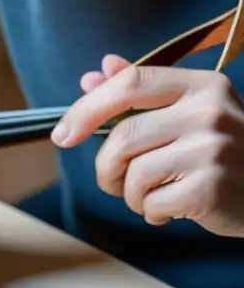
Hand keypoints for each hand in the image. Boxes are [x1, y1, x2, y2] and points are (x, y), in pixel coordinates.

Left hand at [51, 54, 243, 235]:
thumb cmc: (223, 150)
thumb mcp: (191, 111)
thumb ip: (140, 91)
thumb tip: (93, 74)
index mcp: (201, 85)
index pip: (130, 83)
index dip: (87, 108)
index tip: (63, 134)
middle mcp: (209, 111)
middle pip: (122, 137)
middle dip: (106, 167)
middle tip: (115, 180)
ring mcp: (214, 149)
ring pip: (133, 174)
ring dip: (129, 194)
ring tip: (149, 195)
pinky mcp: (212, 187)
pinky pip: (151, 203)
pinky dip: (151, 213)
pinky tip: (171, 210)